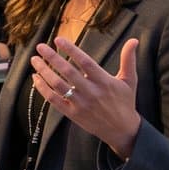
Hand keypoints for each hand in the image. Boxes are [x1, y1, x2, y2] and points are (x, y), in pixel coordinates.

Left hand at [31, 37, 142, 158]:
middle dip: (52, 57)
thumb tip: (134, 40)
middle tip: (40, 46)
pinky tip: (36, 78)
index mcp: (104, 82)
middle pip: (68, 72)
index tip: (58, 39)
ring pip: (58, 85)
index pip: (85, 62)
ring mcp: (80, 104)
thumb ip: (129, 60)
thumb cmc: (125, 102)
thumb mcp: (130, 80)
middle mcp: (91, 92)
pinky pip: (54, 100)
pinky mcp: (72, 114)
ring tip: (34, 60)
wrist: (122, 130)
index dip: (71, 50)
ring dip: (44, 71)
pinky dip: (43, 89)